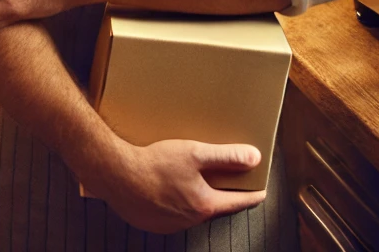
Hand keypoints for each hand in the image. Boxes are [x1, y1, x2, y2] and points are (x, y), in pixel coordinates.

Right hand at [86, 139, 265, 233]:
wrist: (117, 175)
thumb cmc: (156, 163)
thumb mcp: (196, 152)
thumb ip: (227, 156)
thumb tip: (254, 157)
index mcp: (204, 205)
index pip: (237, 203)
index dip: (252, 195)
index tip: (262, 192)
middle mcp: (190, 220)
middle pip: (215, 206)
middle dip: (224, 193)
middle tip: (230, 179)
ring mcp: (171, 225)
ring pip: (195, 211)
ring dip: (200, 197)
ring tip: (198, 178)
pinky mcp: (153, 223)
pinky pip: (175, 214)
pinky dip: (180, 201)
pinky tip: (172, 185)